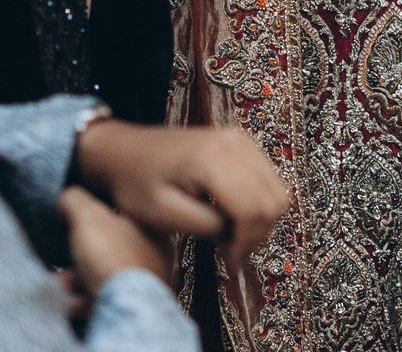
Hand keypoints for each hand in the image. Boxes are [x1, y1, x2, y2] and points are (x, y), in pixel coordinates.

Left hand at [74, 119, 287, 316]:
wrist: (123, 151)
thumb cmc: (135, 184)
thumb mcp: (163, 214)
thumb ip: (205, 226)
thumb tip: (236, 234)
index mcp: (213, 160)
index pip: (253, 210)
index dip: (246, 244)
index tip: (228, 263)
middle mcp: (235, 143)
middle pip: (273, 201)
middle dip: (256, 235)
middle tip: (231, 253)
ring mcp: (240, 139)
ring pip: (278, 191)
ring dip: (260, 221)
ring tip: (231, 237)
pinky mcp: (241, 142)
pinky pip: (268, 179)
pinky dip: (258, 204)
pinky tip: (232, 217)